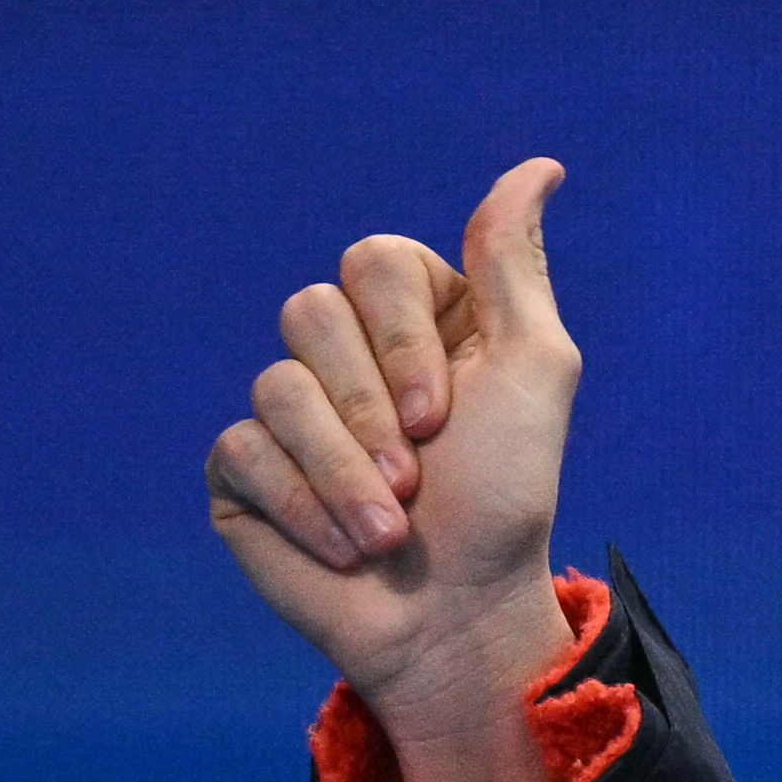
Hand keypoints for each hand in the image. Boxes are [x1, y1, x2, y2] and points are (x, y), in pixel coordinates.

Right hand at [207, 160, 584, 781]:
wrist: (455, 614)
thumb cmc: (504, 498)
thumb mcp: (532, 372)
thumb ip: (514, 268)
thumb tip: (540, 166)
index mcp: (417, 319)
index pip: (374, 264)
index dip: (405, 339)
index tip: (449, 414)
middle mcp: (346, 354)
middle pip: (311, 310)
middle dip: (372, 405)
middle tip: (420, 470)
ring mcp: (286, 410)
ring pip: (274, 386)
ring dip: (346, 471)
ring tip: (389, 528)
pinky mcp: (242, 470)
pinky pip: (241, 450)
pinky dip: (304, 506)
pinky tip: (343, 546)